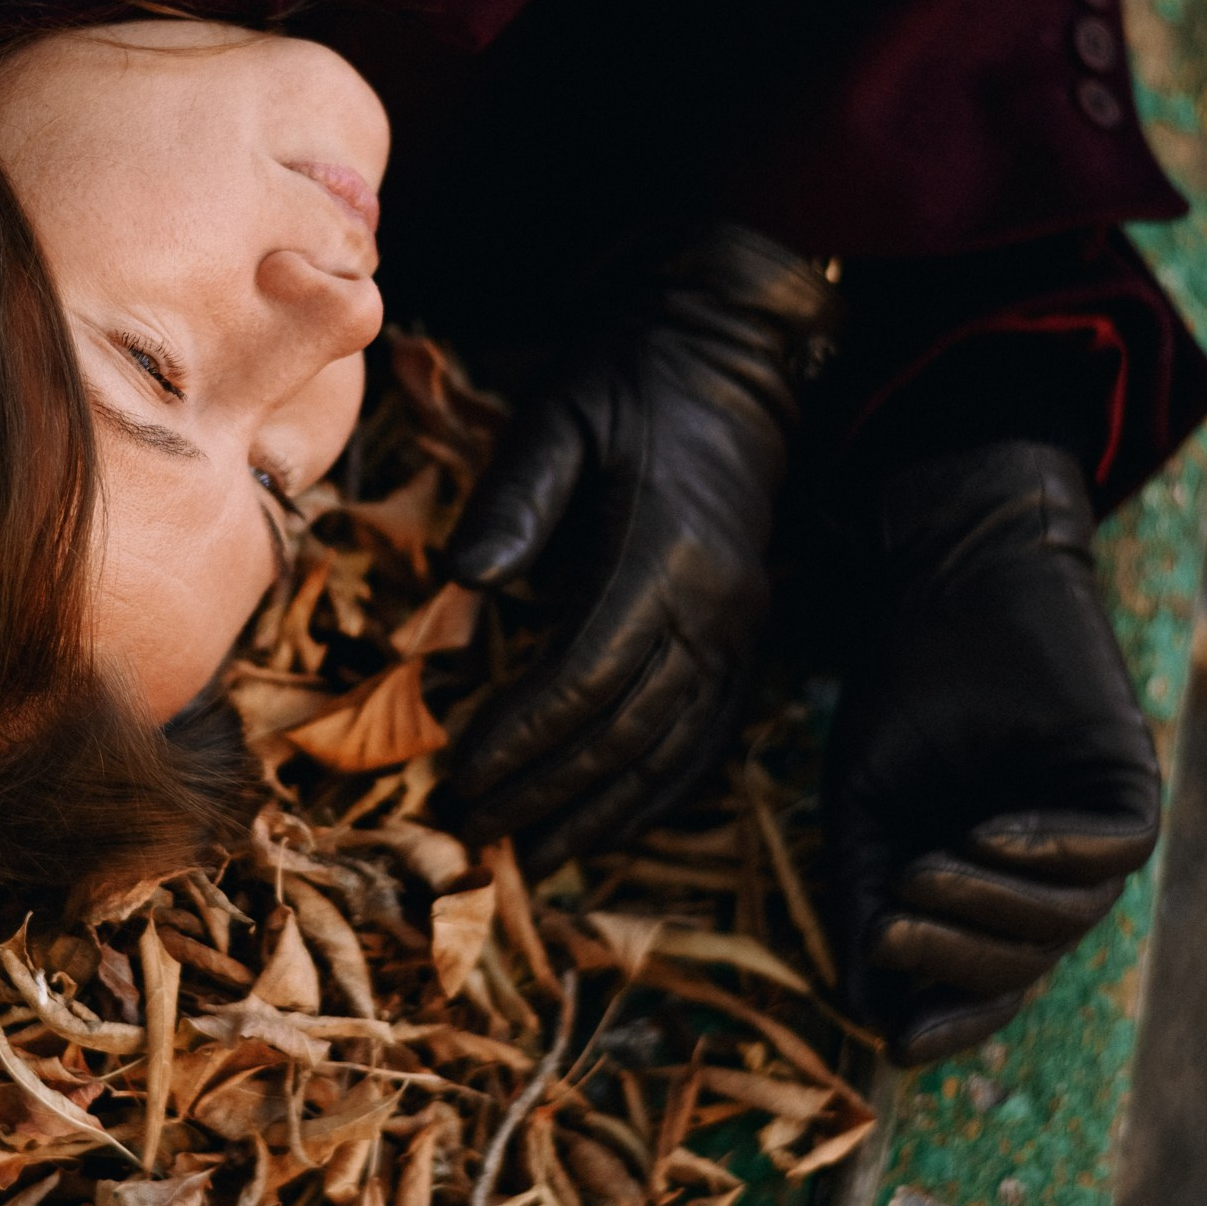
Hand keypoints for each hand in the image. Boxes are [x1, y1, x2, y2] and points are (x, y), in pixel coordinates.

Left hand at [443, 224, 838, 873]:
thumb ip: (515, 499)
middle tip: (475, 828)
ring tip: (537, 852)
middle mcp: (715, 606)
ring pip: (673, 746)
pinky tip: (617, 819)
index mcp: (663, 556)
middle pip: (626, 729)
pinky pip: (710, 731)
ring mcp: (741, 623)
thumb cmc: (630, 379)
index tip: (460, 773)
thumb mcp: (558, 416)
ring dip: (603, 808)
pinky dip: (662, 786)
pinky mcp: (746, 628)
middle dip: (548, 788)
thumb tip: (466, 580)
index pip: (584, 677)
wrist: (734, 353)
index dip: (522, 737)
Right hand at [823, 440, 1159, 1064]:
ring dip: (992, 908)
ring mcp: (1090, 828)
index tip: (894, 1045)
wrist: (941, 585)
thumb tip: (860, 1004)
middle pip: (1022, 961)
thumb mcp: (862, 809)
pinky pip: (1111, 853)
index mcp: (982, 885)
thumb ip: (863, 900)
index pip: (982, 980)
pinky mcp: (1130, 781)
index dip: (947, 1020)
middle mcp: (1044, 870)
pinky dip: (1048, 856)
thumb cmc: (899, 692)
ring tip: (924, 871)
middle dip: (957, 961)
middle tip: (894, 929)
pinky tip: (985, 835)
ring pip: (1067, 918)